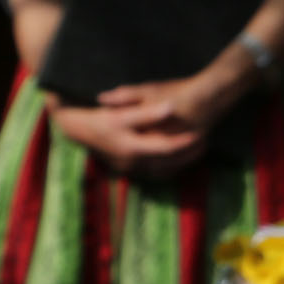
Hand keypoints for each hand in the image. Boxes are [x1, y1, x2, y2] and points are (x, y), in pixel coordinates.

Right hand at [49, 88, 211, 181]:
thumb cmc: (101, 115)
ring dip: (183, 162)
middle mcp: (131, 162)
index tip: (201, 133)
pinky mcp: (128, 169)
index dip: (185, 142)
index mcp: (130, 146)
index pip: (165, 147)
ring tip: (200, 149)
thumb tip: (169, 109)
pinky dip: (170, 167)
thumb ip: (146, 112)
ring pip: (163, 170)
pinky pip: (154, 173)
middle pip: (168, 162)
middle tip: (206, 141)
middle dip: (189, 154)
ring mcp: (129, 168)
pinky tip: (182, 157)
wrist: (76, 129)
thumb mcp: (121, 112)